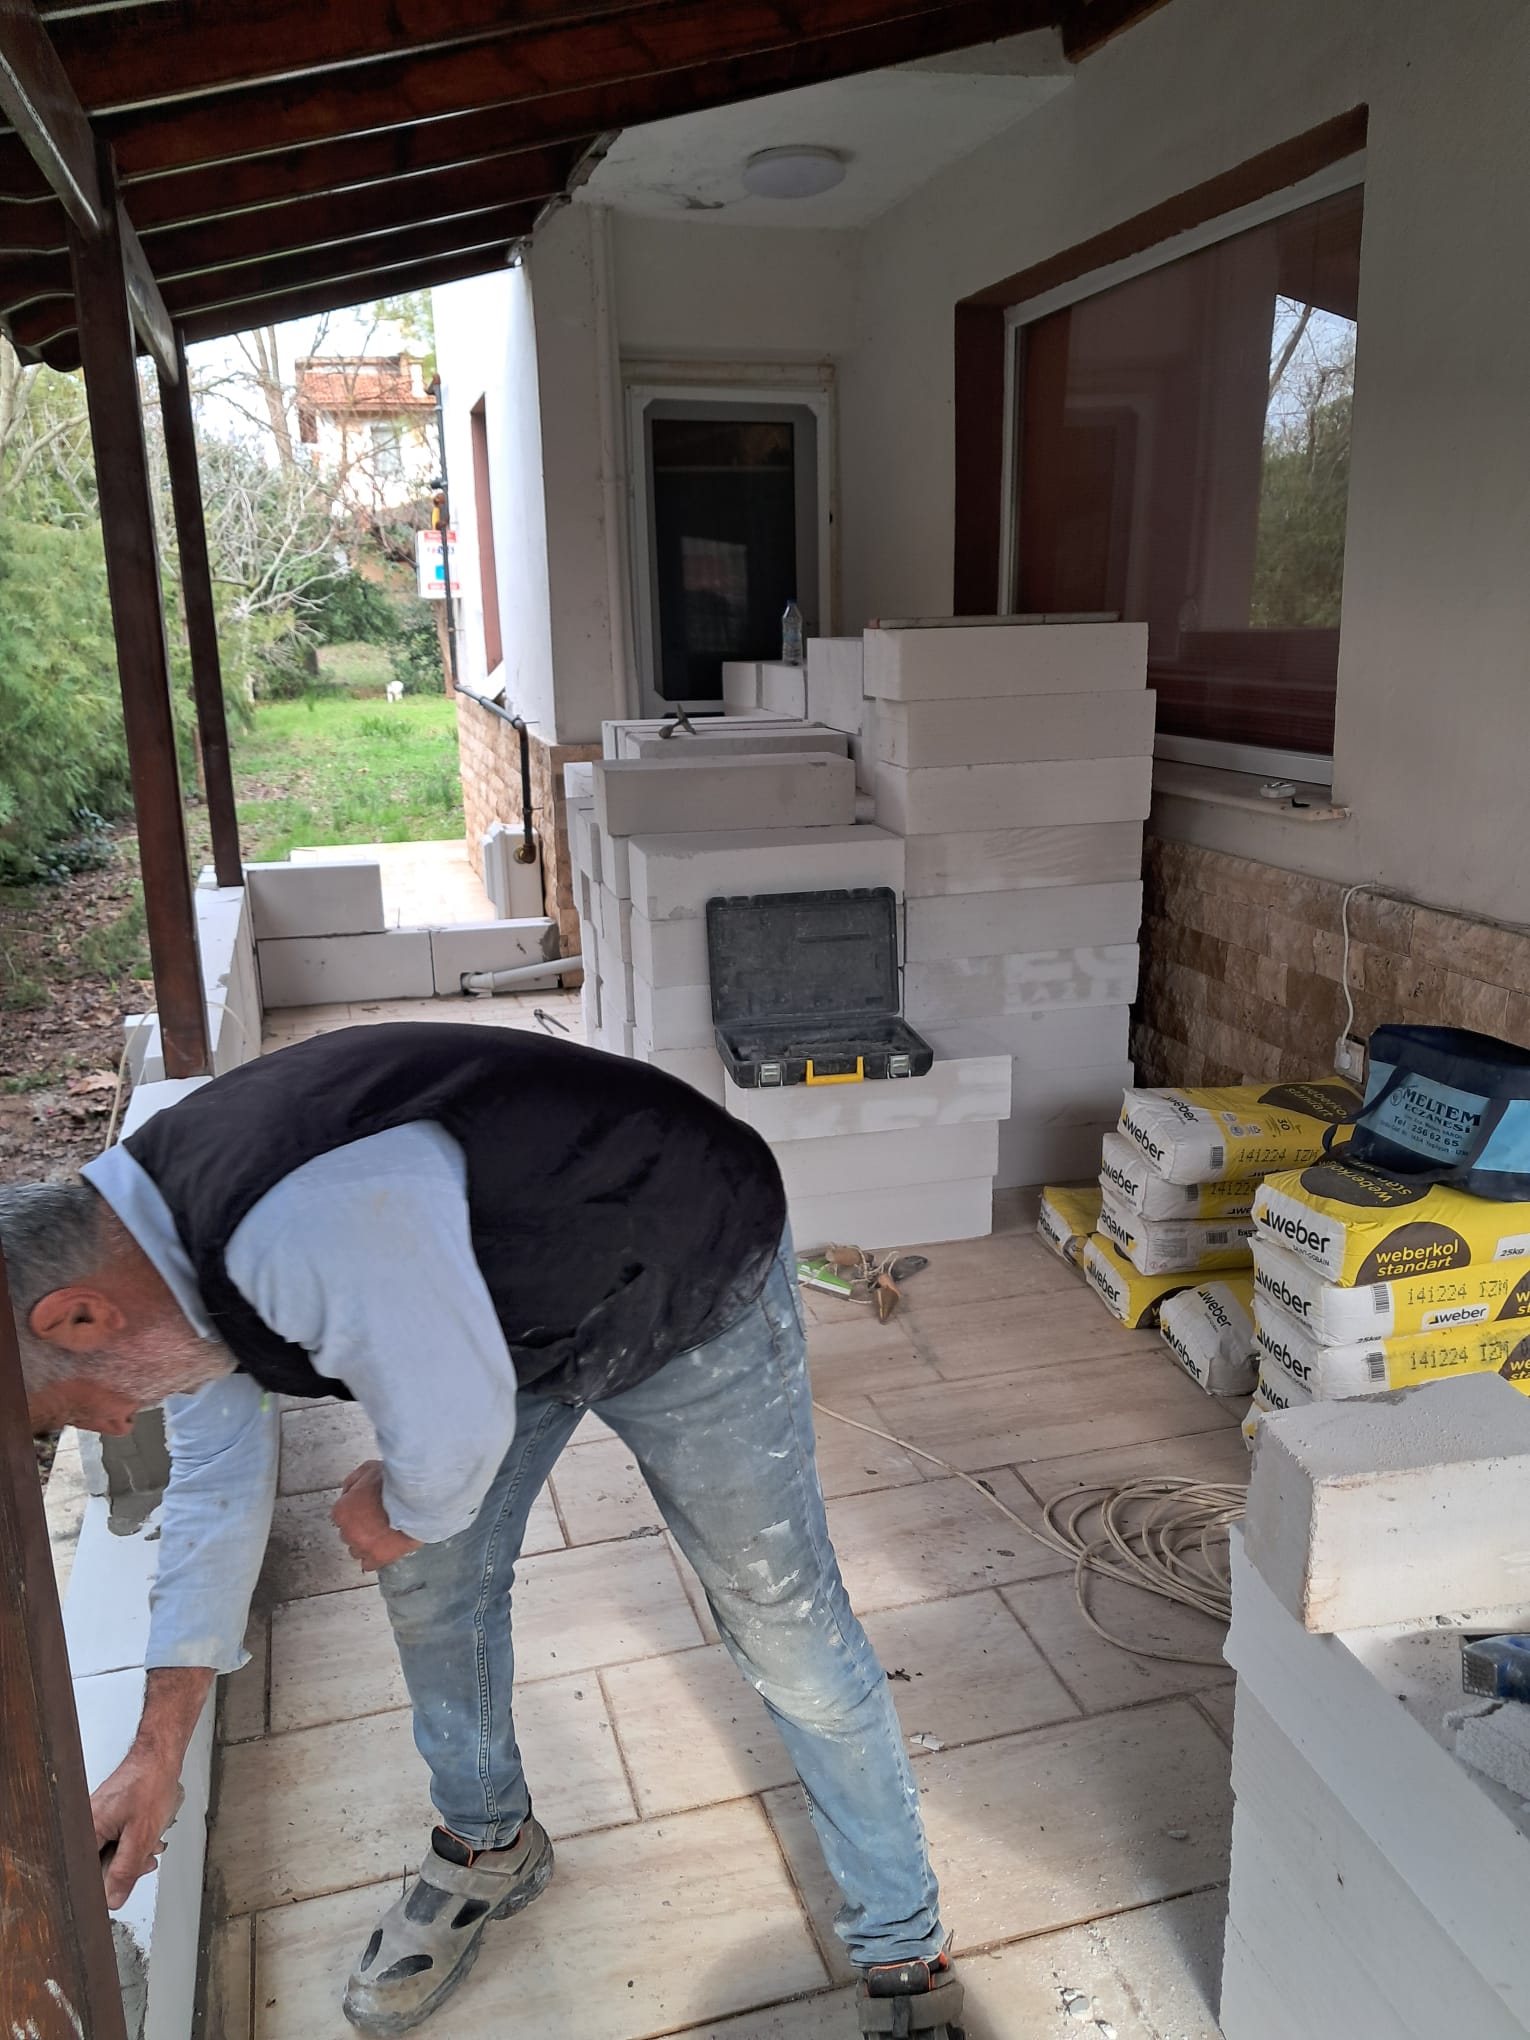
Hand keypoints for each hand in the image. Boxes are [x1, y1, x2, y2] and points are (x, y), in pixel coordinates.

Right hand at [92, 1751, 183, 1909]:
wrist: (159, 1757)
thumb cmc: (150, 1784)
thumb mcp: (142, 1835)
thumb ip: (125, 1870)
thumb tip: (113, 1900)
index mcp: (87, 1830)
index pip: (87, 1877)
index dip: (107, 1886)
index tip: (123, 1886)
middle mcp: (86, 1826)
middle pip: (99, 1868)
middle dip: (127, 1868)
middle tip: (145, 1859)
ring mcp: (96, 1822)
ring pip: (111, 1856)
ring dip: (134, 1855)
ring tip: (151, 1843)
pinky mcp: (107, 1819)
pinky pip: (116, 1842)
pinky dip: (133, 1843)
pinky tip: (148, 1837)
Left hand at [331, 1459, 422, 1570]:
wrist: (416, 1500)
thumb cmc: (395, 1484)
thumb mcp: (369, 1469)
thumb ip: (353, 1481)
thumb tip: (347, 1491)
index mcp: (342, 1511)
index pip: (341, 1516)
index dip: (354, 1511)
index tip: (365, 1508)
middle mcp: (347, 1532)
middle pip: (348, 1534)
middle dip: (359, 1527)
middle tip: (375, 1518)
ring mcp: (362, 1547)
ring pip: (356, 1550)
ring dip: (366, 1543)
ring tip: (382, 1533)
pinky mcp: (378, 1558)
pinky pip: (368, 1564)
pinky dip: (374, 1558)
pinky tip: (383, 1548)